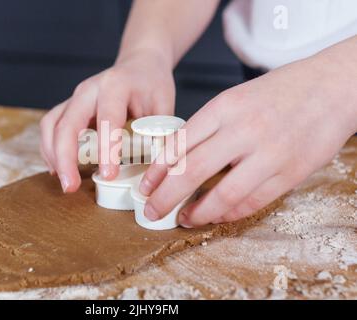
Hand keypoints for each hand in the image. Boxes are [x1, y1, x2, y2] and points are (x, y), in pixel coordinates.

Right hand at [40, 51, 174, 191]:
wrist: (139, 64)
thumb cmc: (151, 84)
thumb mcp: (164, 103)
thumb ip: (160, 133)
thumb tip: (157, 168)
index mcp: (116, 86)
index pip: (108, 119)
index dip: (106, 149)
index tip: (108, 174)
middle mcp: (89, 90)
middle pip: (67, 123)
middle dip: (65, 157)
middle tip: (70, 187)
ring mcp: (75, 97)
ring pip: (51, 125)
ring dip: (53, 156)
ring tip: (65, 182)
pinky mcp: (69, 107)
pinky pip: (50, 127)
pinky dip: (50, 150)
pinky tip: (58, 169)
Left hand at [139, 55, 356, 226]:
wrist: (331, 87)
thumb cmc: (279, 92)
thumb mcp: (236, 98)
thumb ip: (208, 127)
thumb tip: (176, 158)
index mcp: (225, 107)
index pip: (180, 143)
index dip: (157, 170)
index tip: (146, 186)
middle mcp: (244, 130)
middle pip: (193, 171)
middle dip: (166, 197)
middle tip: (151, 210)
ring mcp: (269, 154)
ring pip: (223, 194)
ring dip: (198, 212)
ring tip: (183, 218)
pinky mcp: (290, 173)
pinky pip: (252, 202)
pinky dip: (229, 213)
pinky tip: (216, 216)